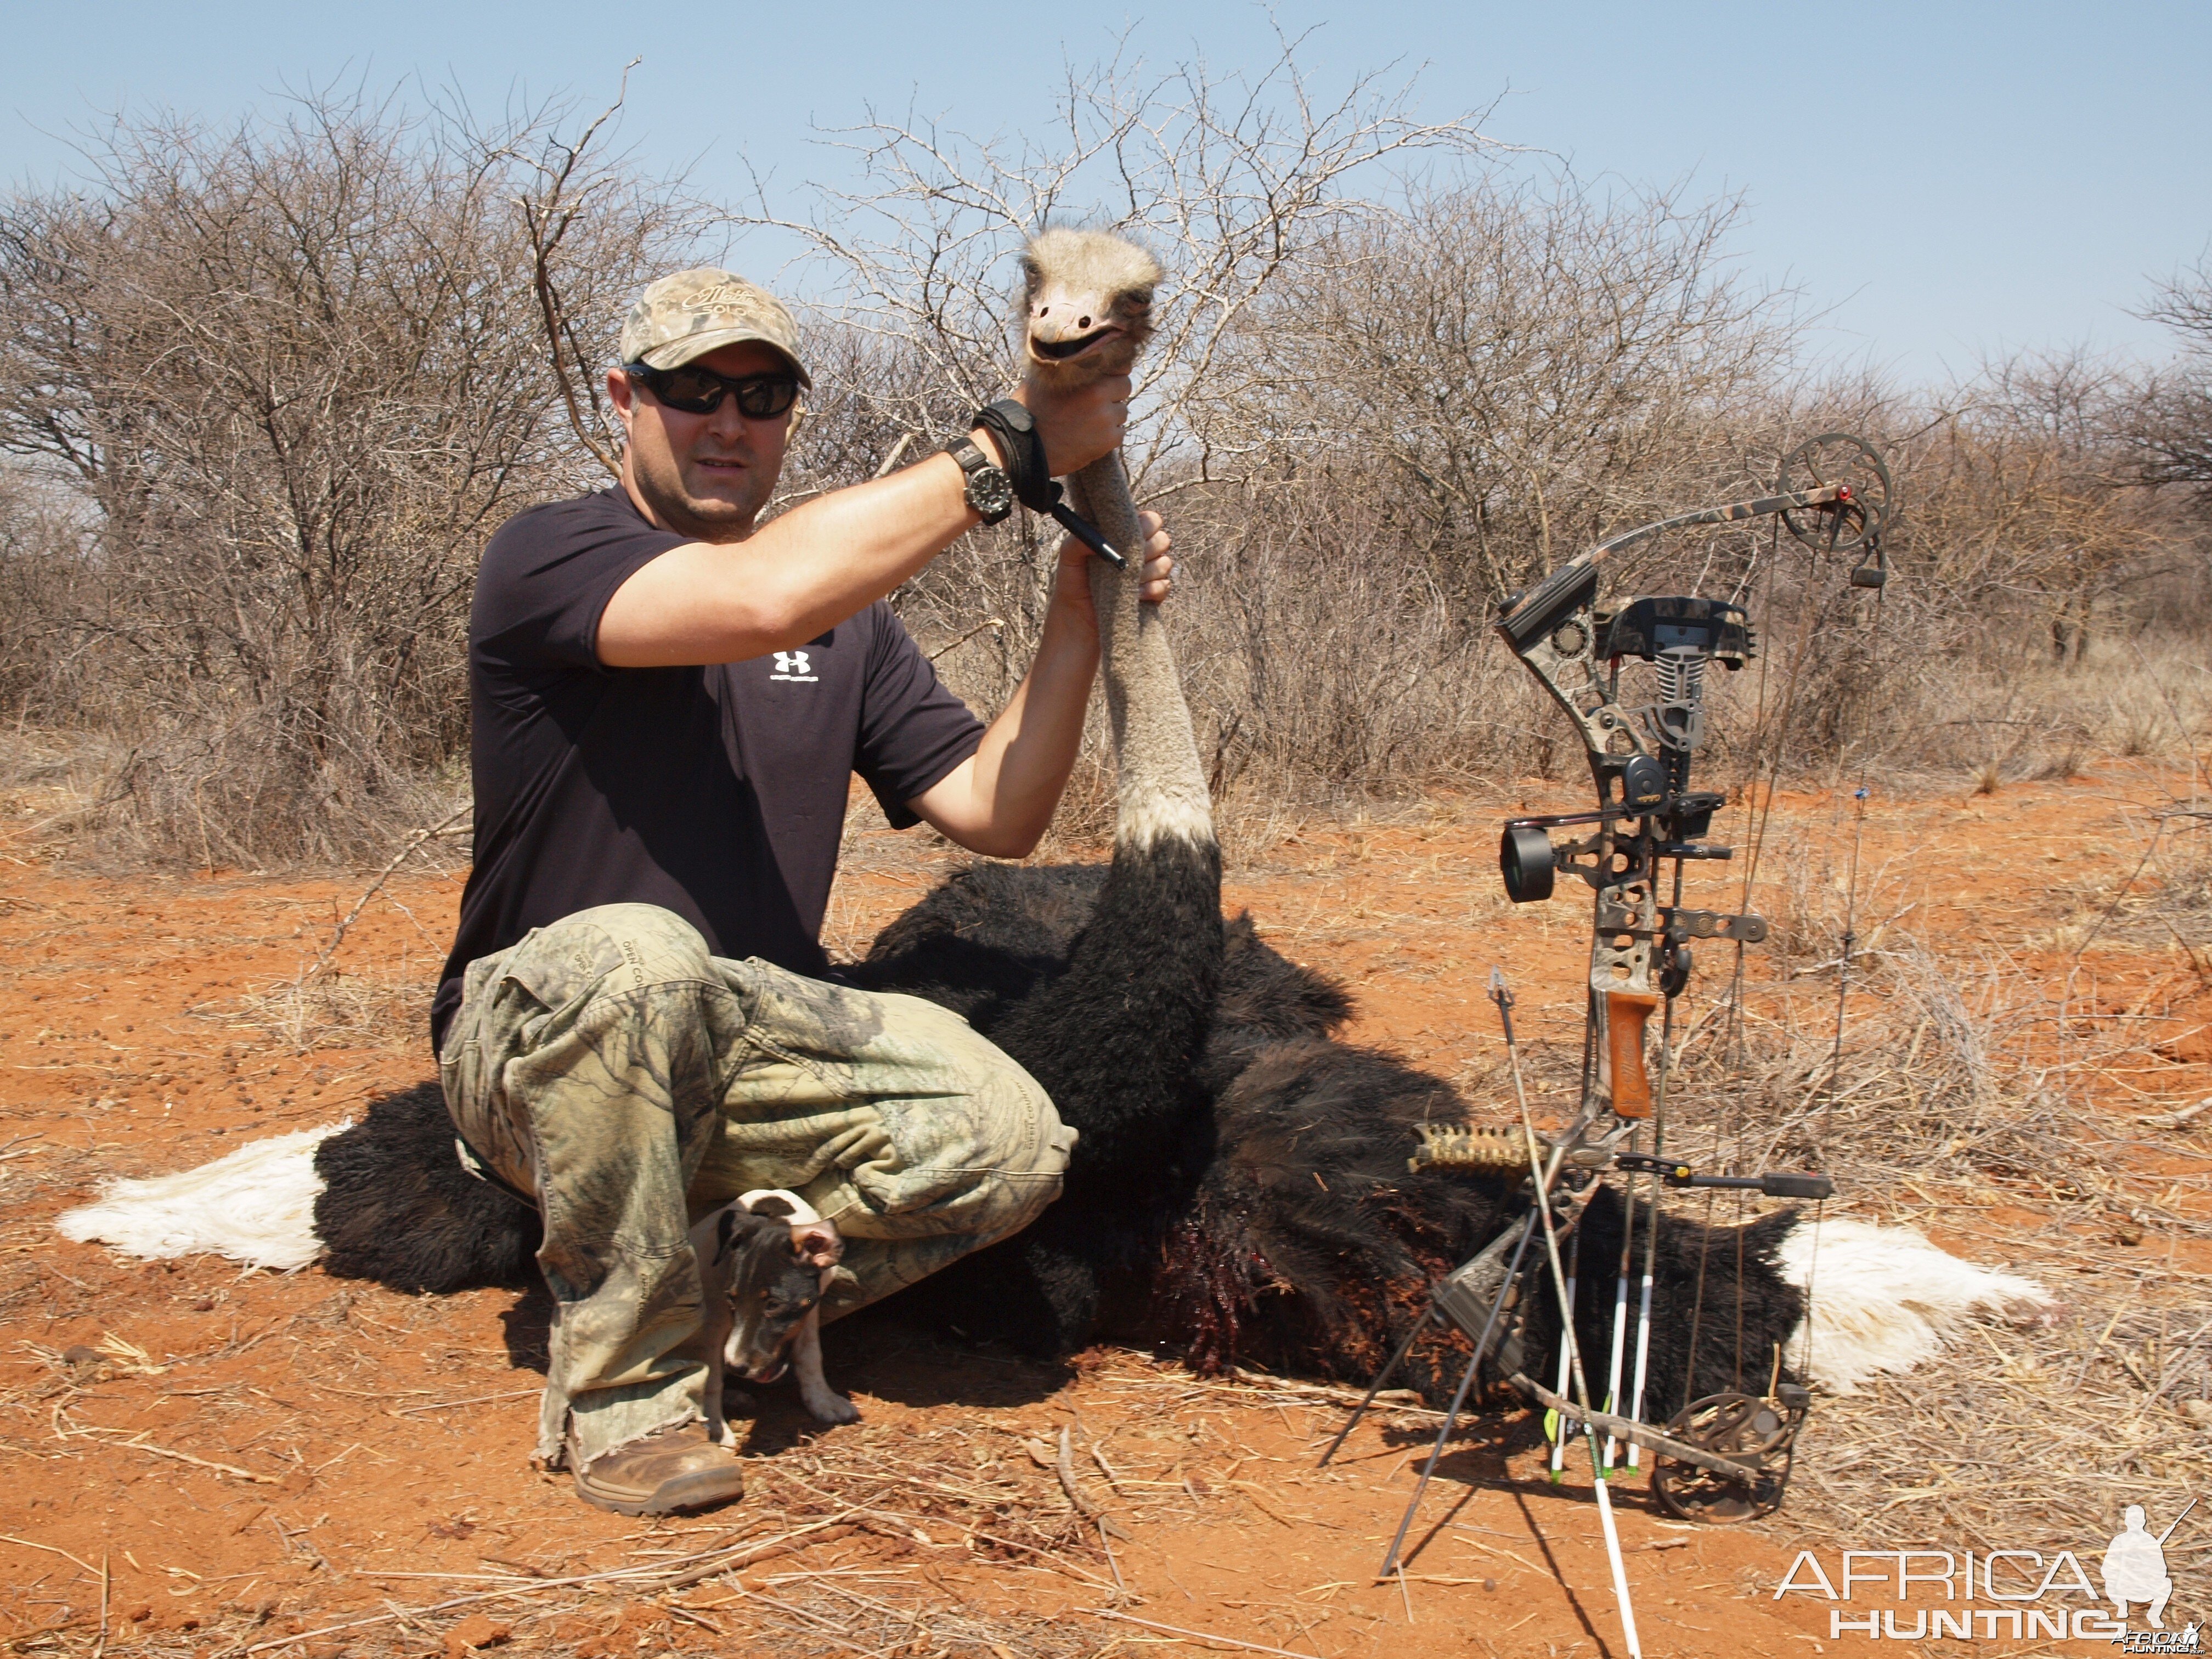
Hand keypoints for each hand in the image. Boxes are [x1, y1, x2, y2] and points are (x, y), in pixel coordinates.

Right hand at [1011, 370, 1130, 476]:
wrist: (1022, 444)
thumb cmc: (1028, 409)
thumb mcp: (1043, 377)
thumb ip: (1065, 365)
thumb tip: (1076, 355)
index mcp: (1085, 374)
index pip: (1120, 365)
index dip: (1113, 372)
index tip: (1106, 378)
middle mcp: (1099, 393)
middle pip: (1125, 386)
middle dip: (1114, 393)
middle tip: (1096, 402)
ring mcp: (1105, 418)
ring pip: (1122, 412)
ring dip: (1110, 416)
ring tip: (1088, 422)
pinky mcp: (1107, 441)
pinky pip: (1119, 434)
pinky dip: (1108, 436)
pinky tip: (1089, 437)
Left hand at [1048, 509, 1172, 626]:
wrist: (1077, 620)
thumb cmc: (1072, 584)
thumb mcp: (1068, 558)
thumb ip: (1079, 540)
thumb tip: (1101, 532)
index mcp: (1124, 537)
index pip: (1150, 520)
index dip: (1146, 525)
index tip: (1130, 536)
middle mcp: (1139, 552)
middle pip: (1163, 539)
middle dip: (1148, 549)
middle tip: (1127, 561)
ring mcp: (1148, 574)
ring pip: (1165, 563)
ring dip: (1146, 572)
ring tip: (1125, 582)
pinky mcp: (1154, 595)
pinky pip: (1165, 586)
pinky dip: (1151, 590)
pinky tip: (1134, 595)